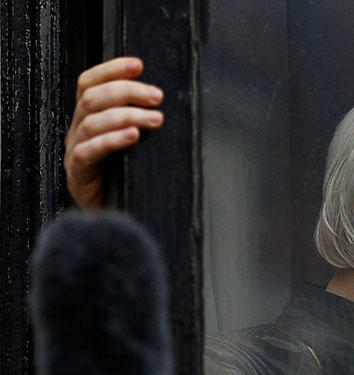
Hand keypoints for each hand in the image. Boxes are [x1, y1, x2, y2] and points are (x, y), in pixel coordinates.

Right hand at [64, 57, 163, 209]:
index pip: (89, 84)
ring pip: (92, 122)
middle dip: (127, 92)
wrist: (113, 217)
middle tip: (157, 96)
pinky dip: (112, 140)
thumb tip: (165, 103)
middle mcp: (78, 132)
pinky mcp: (78, 175)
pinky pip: (89, 152)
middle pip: (92, 98)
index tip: (138, 64)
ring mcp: (75, 152)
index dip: (111, 70)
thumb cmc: (127, 179)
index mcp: (89, 119)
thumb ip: (141, 123)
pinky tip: (133, 136)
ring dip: (127, 115)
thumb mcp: (135, 146)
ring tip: (155, 119)